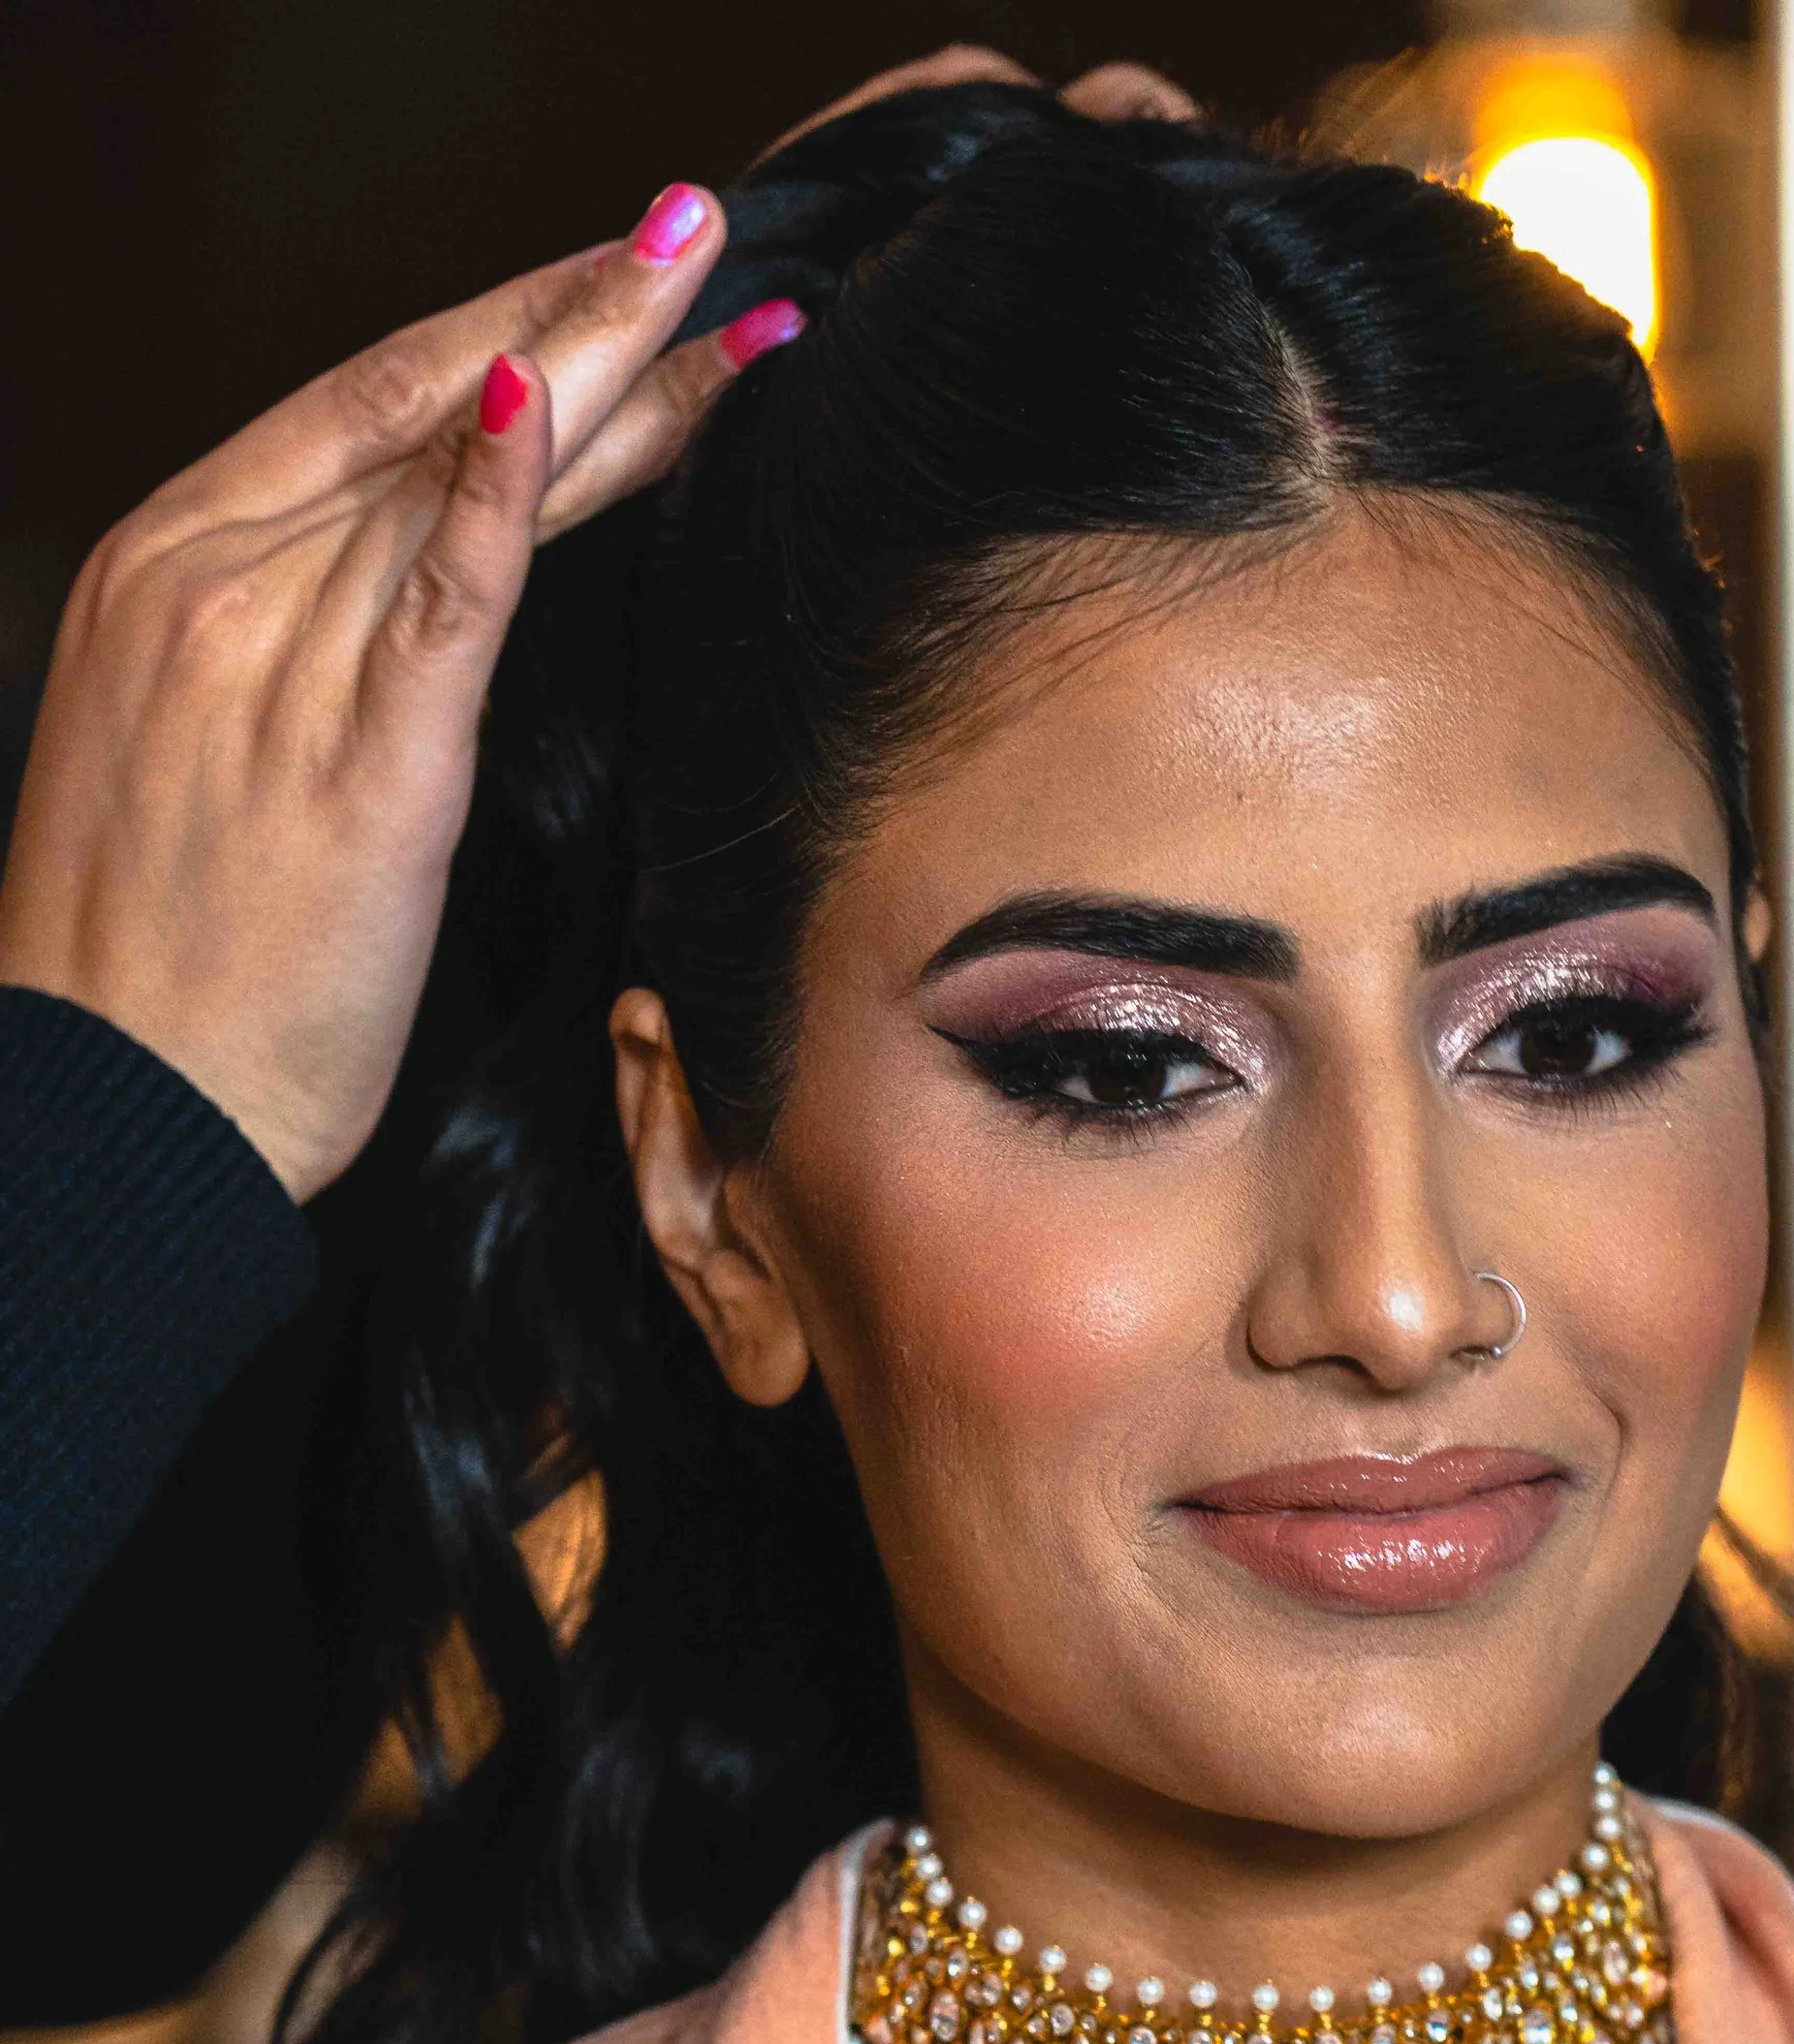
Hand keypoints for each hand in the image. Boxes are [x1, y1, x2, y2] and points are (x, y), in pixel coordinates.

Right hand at [0, 52, 1197, 1205]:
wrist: (117, 1111)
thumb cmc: (162, 962)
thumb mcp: (193, 761)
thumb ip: (288, 659)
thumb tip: (398, 613)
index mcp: (164, 571)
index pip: (359, 408)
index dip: (499, 330)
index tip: (607, 283)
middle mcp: (213, 587)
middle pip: (423, 408)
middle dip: (574, 311)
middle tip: (696, 233)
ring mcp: (277, 668)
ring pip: (463, 483)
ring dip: (609, 387)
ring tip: (726, 311)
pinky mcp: (362, 770)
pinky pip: (443, 601)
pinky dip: (503, 498)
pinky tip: (561, 406)